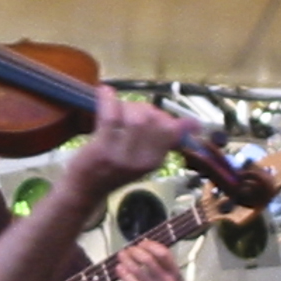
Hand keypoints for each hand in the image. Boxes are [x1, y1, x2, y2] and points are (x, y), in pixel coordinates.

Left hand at [65, 86, 199, 200]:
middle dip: (143, 108)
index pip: (172, 130)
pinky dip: (108, 100)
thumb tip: (195, 123)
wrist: (86, 188)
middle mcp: (142, 160)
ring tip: (118, 108)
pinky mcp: (102, 149)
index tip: (151, 115)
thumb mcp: (144, 157)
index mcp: (155, 160)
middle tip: (130, 110)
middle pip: (153, 119)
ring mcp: (122, 155)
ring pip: (135, 117)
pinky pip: (110, 117)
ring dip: (127, 105)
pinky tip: (106, 92)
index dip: (163, 115)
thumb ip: (166, 139)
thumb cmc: (115, 167)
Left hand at [116, 240, 190, 280]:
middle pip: (148, 259)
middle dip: (134, 251)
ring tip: (121, 256)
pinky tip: (119, 269)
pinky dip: (124, 274)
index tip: (141, 242)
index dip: (150, 245)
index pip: (164, 253)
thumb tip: (148, 248)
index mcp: (176, 274)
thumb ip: (166, 267)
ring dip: (126, 260)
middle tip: (127, 250)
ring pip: (138, 271)